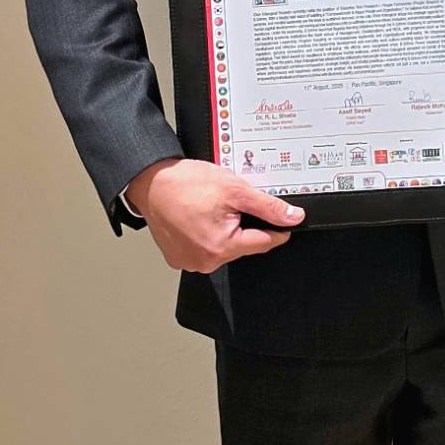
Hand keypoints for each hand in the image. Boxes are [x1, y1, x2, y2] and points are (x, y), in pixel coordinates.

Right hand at [125, 157, 304, 272]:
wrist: (151, 183)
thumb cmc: (187, 184)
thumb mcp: (236, 189)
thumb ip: (267, 206)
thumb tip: (293, 217)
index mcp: (221, 247)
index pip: (264, 243)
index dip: (277, 228)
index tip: (283, 221)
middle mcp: (205, 261)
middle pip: (243, 244)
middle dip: (244, 224)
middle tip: (233, 202)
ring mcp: (189, 261)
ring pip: (223, 246)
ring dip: (225, 229)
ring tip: (212, 206)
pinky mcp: (178, 257)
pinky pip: (203, 247)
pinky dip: (206, 232)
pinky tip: (200, 215)